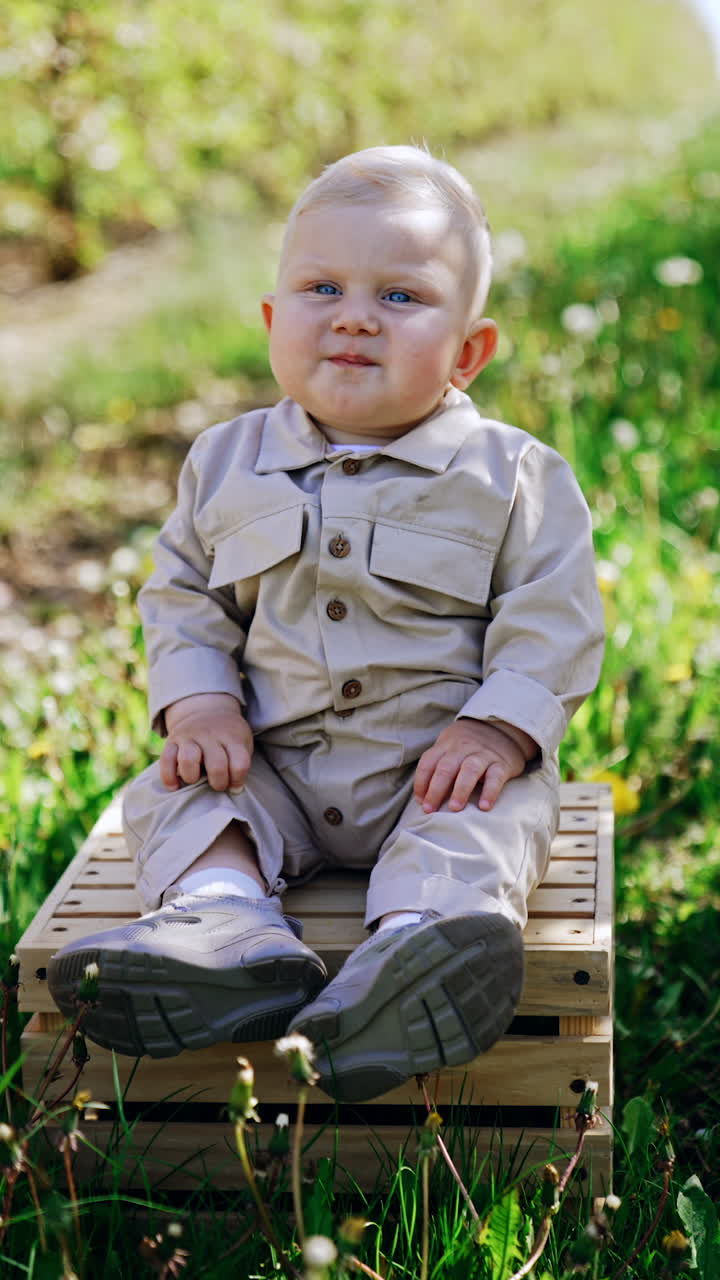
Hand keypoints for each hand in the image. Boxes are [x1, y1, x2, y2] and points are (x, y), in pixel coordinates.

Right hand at [160, 693, 252, 790]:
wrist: (205, 710)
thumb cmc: (228, 736)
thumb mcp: (242, 741)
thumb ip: (240, 763)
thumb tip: (233, 789)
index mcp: (232, 736)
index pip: (239, 763)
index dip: (238, 780)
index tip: (235, 786)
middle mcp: (210, 735)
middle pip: (216, 764)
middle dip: (218, 783)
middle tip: (218, 785)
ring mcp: (189, 736)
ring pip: (188, 759)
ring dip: (192, 777)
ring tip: (196, 780)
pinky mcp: (171, 741)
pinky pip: (165, 760)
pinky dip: (168, 777)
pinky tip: (175, 786)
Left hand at [413, 718, 536, 813]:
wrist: (503, 728)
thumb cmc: (469, 746)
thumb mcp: (451, 748)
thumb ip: (438, 767)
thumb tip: (423, 797)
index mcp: (446, 745)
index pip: (428, 762)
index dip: (421, 783)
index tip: (420, 801)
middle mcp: (463, 748)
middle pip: (446, 768)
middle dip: (435, 790)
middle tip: (429, 810)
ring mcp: (483, 755)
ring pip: (469, 770)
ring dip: (460, 790)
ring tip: (454, 808)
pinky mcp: (502, 763)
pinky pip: (495, 777)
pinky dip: (490, 792)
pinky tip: (484, 807)